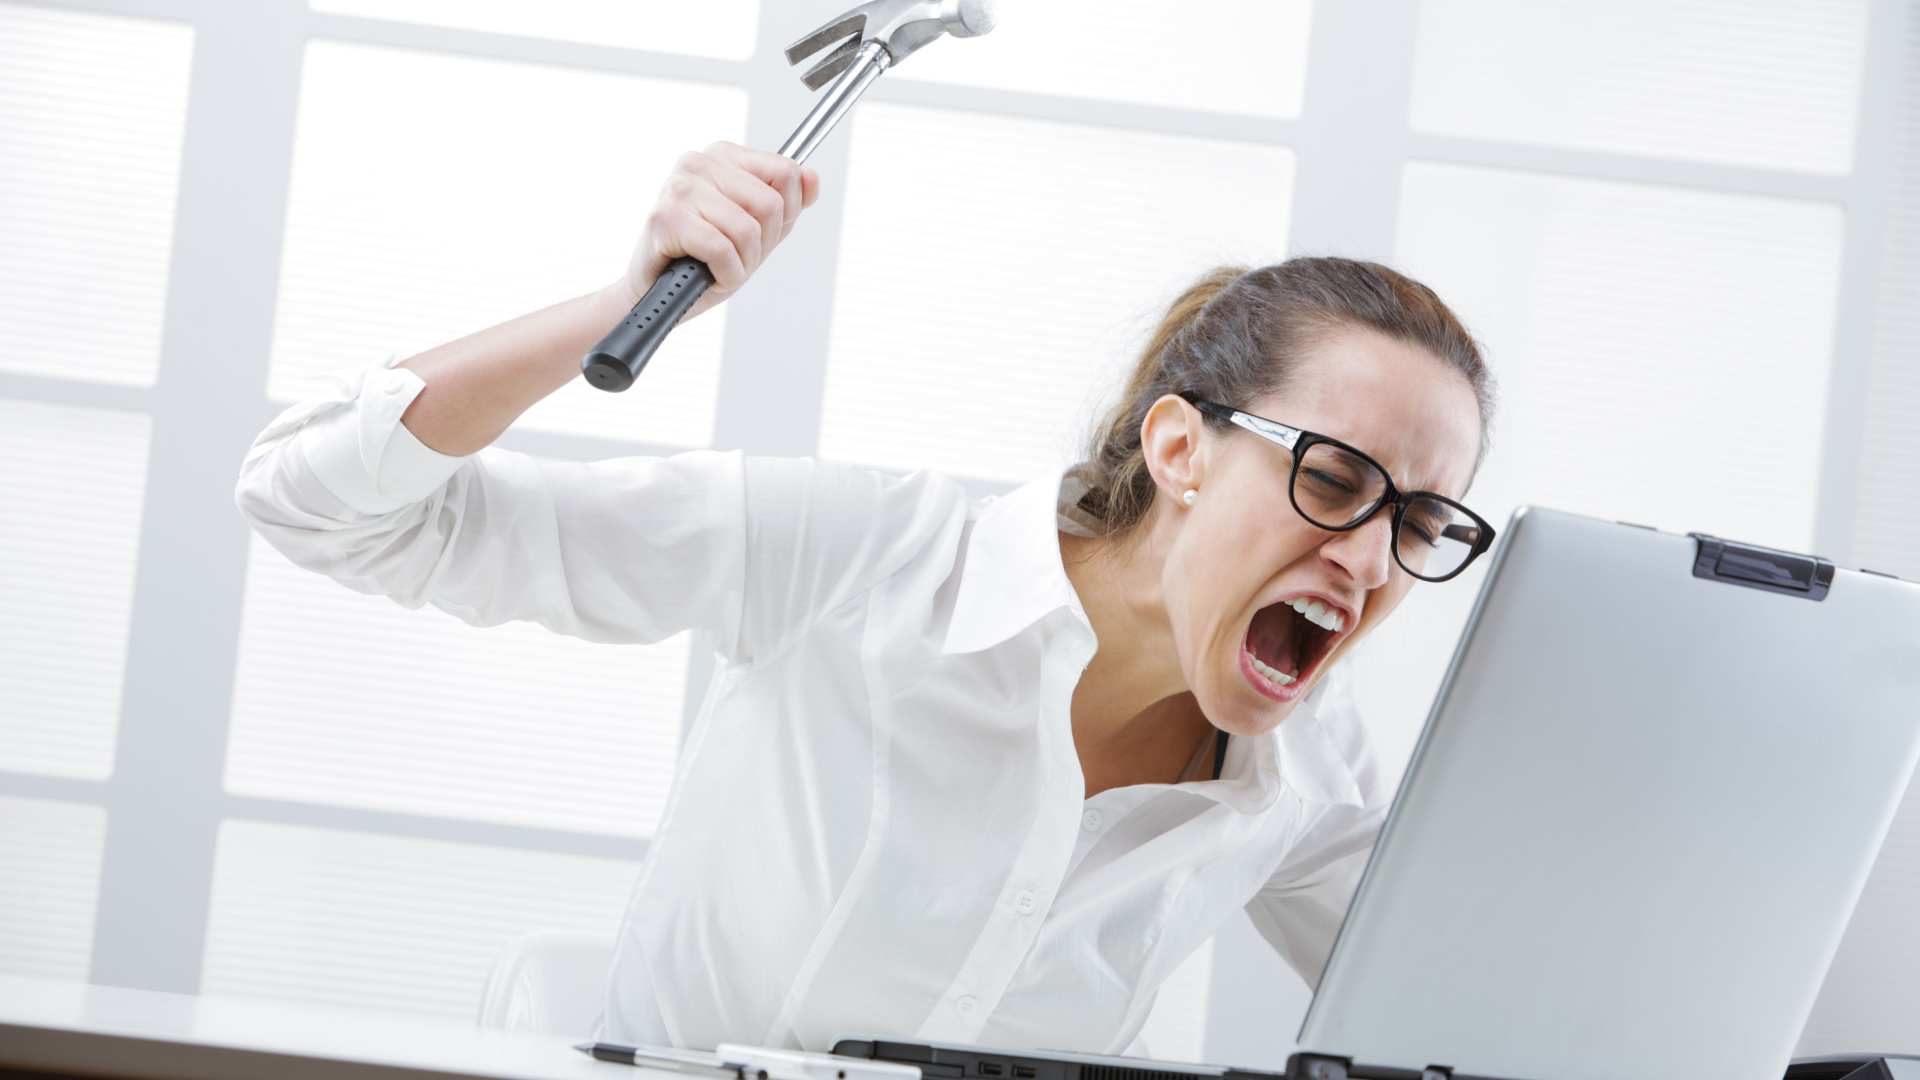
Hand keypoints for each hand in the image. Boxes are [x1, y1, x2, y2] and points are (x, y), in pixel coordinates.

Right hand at [620, 142, 820, 318]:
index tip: (757, 233)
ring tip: (717, 266)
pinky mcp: (666, 217)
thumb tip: (812, 177)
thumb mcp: (758, 230)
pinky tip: (708, 275)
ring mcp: (679, 187)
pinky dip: (725, 275)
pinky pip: (722, 250)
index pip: (785, 173)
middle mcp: (698, 162)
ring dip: (741, 264)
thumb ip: (788, 204)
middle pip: (770, 205)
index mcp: (723, 156)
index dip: (783, 215)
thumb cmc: (705, 260)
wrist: (661, 295)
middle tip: (734, 256)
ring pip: (748, 230)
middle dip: (761, 245)